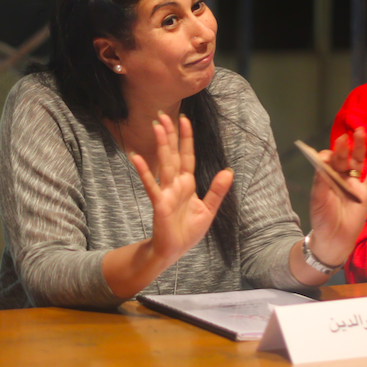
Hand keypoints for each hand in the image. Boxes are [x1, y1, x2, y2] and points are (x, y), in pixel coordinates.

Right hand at [130, 113, 233, 263]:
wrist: (174, 251)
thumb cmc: (188, 230)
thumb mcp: (208, 210)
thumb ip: (217, 190)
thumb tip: (229, 171)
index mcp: (187, 183)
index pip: (187, 156)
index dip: (186, 138)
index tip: (184, 119)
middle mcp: (176, 184)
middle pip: (173, 154)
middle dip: (170, 135)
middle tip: (162, 115)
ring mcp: (166, 192)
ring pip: (164, 164)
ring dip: (161, 145)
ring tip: (156, 127)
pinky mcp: (159, 203)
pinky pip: (151, 185)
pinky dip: (145, 172)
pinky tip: (137, 158)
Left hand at [307, 127, 366, 265]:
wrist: (334, 238)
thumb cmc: (322, 219)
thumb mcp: (318, 199)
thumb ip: (321, 180)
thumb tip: (323, 159)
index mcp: (325, 179)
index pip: (327, 161)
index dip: (329, 155)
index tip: (328, 154)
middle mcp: (339, 178)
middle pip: (343, 158)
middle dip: (344, 146)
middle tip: (347, 134)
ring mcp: (354, 184)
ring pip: (358, 162)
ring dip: (360, 147)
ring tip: (362, 131)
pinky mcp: (366, 192)